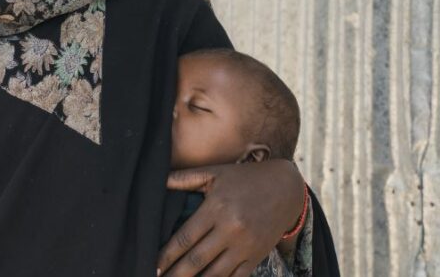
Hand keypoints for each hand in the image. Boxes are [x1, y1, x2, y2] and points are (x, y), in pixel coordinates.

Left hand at [156, 160, 303, 276]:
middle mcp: (231, 229)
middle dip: (176, 274)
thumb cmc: (245, 179)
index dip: (167, 255)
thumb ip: (184, 178)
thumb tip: (157, 179)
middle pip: (197, 260)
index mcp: (216, 208)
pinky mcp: (257, 256)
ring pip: (215, 273)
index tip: (153, 265)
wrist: (286, 188)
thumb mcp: (215, 173)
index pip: (185, 237)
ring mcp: (245, 246)